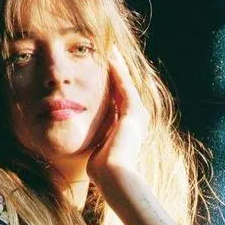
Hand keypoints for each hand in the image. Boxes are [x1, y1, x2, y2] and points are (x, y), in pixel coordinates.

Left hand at [87, 47, 149, 183]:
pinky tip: (111, 57)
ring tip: (110, 49)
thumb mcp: (98, 150)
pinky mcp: (134, 112)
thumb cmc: (103, 171)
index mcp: (127, 128)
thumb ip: (96, 142)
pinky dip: (118, 71)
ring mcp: (137, 115)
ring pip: (126, 84)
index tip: (102, 70)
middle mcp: (136, 119)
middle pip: (125, 88)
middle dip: (117, 71)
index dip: (111, 85)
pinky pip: (124, 86)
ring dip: (118, 66)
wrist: (114, 175)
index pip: (119, 100)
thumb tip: (87, 144)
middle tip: (109, 52)